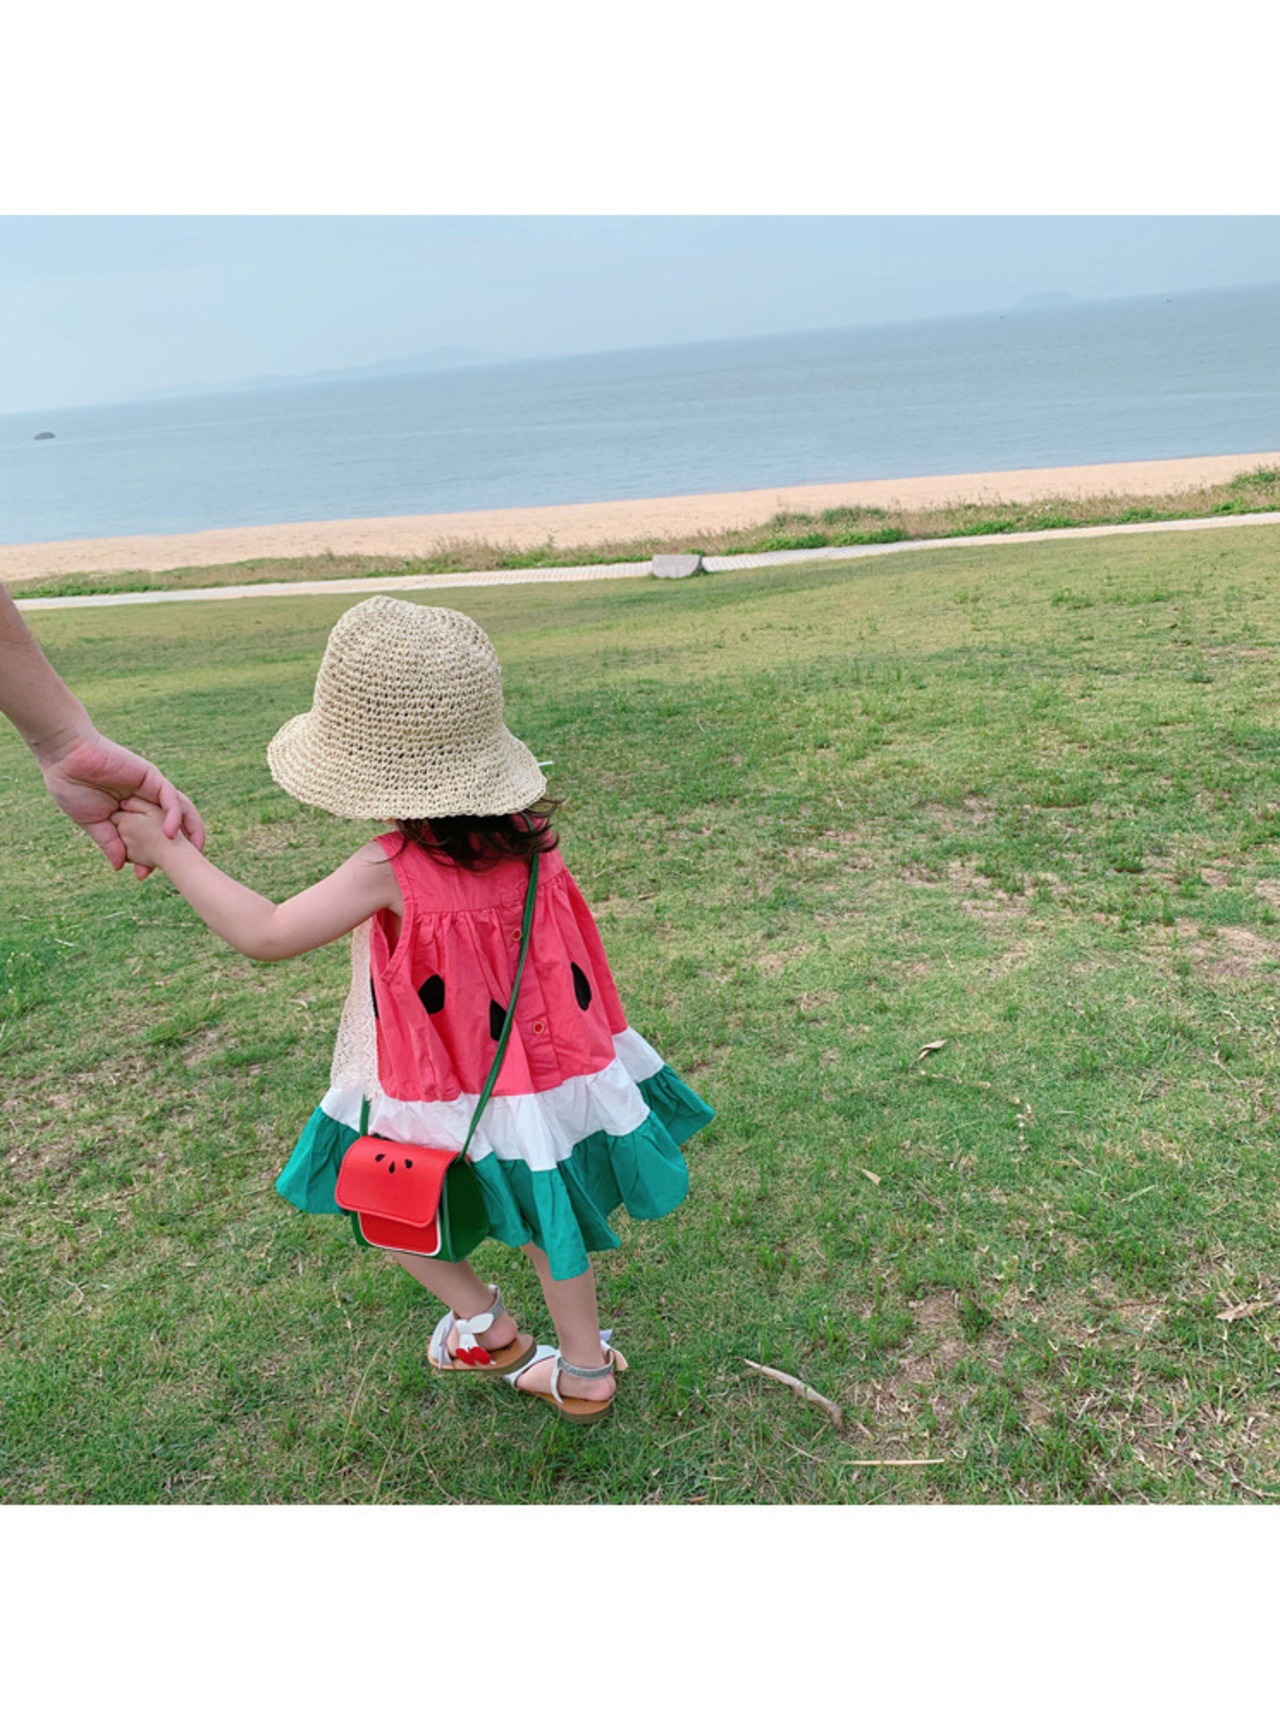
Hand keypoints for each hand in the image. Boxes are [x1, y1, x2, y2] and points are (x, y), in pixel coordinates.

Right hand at [39, 731, 204, 877]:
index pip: (151, 836)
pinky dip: (174, 816)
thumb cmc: (72, 786)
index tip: (142, 875)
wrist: (65, 757)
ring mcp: (150, 788)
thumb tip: (119, 866)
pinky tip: (170, 833)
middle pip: (173, 824)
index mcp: (132, 812)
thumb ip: (109, 842)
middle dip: (182, 845)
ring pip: (180, 810)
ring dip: (190, 830)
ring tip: (193, 851)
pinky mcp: (152, 776)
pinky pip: (170, 797)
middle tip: (186, 868)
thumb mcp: (92, 822)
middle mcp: (146, 800)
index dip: (150, 857)